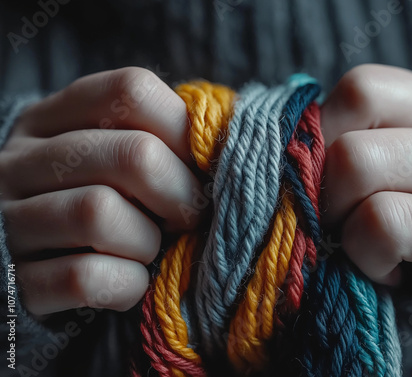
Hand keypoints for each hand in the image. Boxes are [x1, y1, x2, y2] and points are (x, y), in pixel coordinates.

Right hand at [0, 67, 201, 314]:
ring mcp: (10, 220)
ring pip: (100, 214)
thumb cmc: (100, 197)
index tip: (198, 167)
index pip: (132, 91)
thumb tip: (225, 141)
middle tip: (188, 217)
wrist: (35, 259)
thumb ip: (160, 138)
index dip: (184, 132)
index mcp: (55, 118)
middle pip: (132, 155)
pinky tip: (132, 282)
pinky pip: (84, 278)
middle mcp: (22, 161)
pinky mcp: (16, 280)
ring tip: (150, 249)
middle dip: (182, 195)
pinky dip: (127, 285)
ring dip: (148, 242)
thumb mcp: (115, 153)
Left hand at [321, 64, 411, 284]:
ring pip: (360, 166)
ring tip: (361, 244)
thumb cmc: (406, 223)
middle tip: (335, 220)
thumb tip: (288, 142)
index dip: (324, 132)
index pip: (362, 89)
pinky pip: (387, 226)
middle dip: (321, 192)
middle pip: (349, 139)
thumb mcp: (380, 173)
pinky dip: (368, 257)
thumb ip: (345, 147)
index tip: (321, 172)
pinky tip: (387, 272)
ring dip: (341, 221)